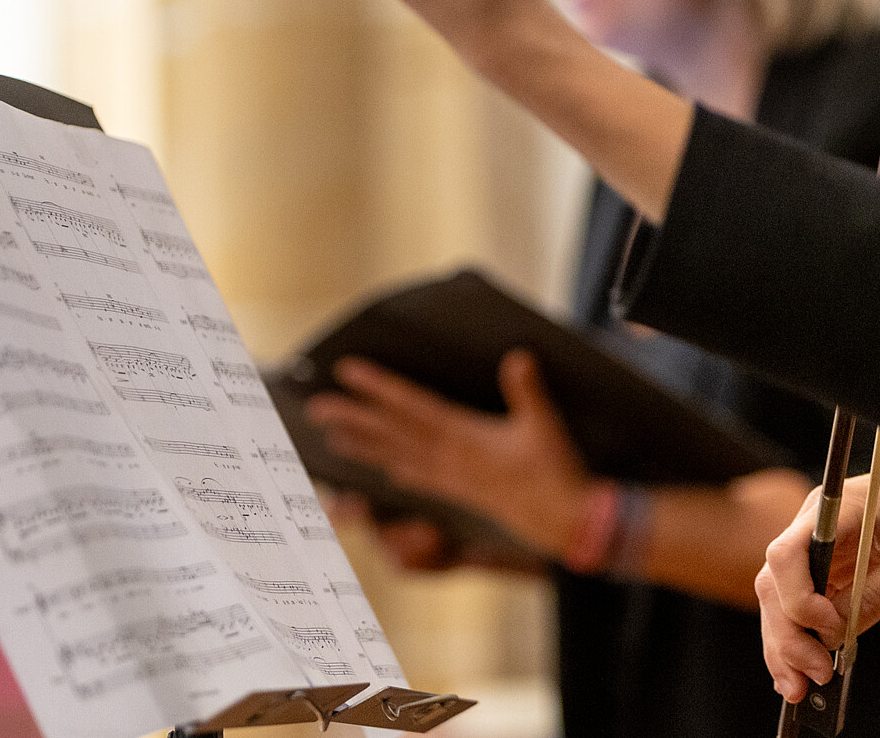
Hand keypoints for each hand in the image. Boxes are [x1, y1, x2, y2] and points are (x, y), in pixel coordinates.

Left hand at [306, 350, 594, 558]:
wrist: (564, 521)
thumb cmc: (555, 472)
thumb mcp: (545, 426)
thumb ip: (528, 391)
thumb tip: (518, 357)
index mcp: (464, 439)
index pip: (412, 408)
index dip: (379, 389)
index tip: (347, 373)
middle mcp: (449, 459)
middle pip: (392, 435)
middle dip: (354, 419)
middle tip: (315, 408)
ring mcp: (451, 478)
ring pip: (397, 458)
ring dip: (364, 447)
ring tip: (332, 439)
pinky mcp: (460, 492)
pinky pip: (418, 479)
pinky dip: (396, 471)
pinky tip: (384, 470)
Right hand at [755, 455, 879, 700]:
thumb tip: (838, 633)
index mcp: (838, 506)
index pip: (787, 553)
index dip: (798, 601)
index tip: (831, 631)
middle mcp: (817, 520)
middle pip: (774, 581)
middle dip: (786, 634)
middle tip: (814, 677)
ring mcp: (820, 539)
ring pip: (779, 595)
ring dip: (784, 642)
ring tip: (801, 687)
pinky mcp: (830, 559)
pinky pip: (802, 599)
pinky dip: (799, 634)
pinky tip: (806, 667)